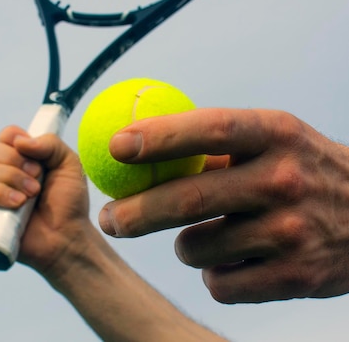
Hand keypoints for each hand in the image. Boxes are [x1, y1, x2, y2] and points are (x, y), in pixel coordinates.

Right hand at [0, 126, 89, 276]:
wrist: (68, 236)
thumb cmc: (69, 201)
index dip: (17, 139)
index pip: (6, 135)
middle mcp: (3, 172)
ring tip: (34, 193)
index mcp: (21, 157)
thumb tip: (20, 141)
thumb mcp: (69, 163)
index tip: (36, 154)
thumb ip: (50, 143)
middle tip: (38, 175)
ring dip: (13, 178)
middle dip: (16, 160)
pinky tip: (19, 203)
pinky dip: (1, 194)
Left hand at [98, 108, 348, 302]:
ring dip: (182, 245)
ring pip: (198, 248)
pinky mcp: (297, 277)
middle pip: (191, 198)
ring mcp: (292, 231)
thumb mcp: (274, 137)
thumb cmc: (304, 167)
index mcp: (276, 133)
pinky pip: (221, 283)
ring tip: (196, 235)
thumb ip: (218, 142)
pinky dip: (212, 274)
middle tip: (108, 218)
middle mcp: (284, 179)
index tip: (116, 146)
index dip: (160, 137)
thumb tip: (143, 141)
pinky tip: (230, 259)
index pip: (210, 129)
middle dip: (136, 212)